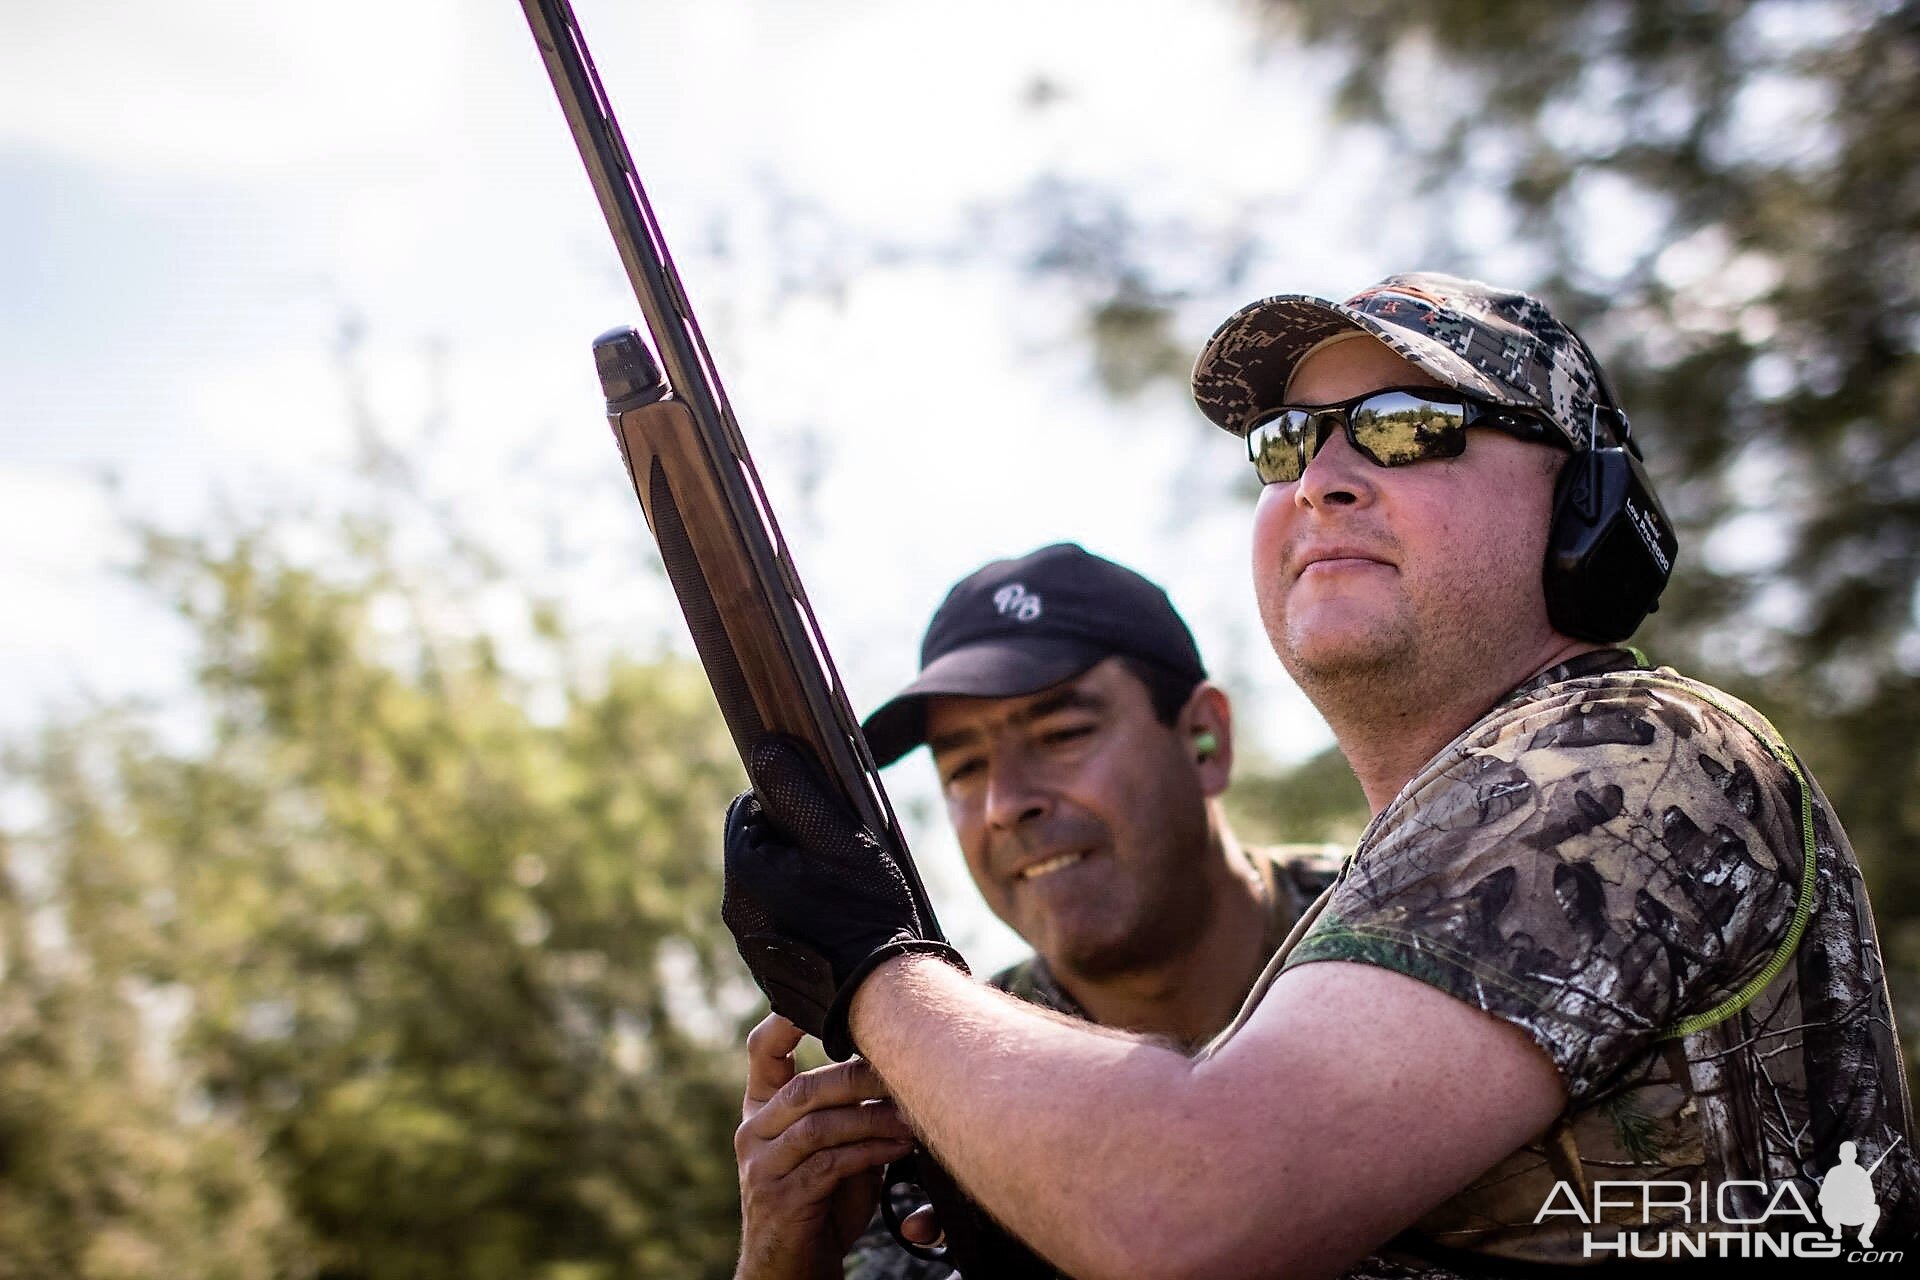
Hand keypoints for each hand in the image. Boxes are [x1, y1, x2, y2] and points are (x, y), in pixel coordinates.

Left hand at [722, 735, 965, 1058]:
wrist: (882, 996)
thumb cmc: (866, 911)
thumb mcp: (839, 839)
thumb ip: (798, 790)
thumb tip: (765, 749)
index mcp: (745, 871)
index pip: (747, 810)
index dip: (785, 805)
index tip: (821, 818)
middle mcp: (736, 911)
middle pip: (758, 850)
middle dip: (791, 844)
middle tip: (837, 856)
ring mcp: (751, 946)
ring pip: (767, 889)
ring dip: (796, 880)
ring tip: (841, 893)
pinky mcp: (769, 972)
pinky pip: (777, 927)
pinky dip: (800, 918)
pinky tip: (836, 926)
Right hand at [734, 1013, 915, 1279]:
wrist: (793, 1267)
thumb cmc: (821, 1200)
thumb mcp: (833, 1147)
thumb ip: (850, 1110)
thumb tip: (900, 1064)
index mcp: (761, 1109)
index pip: (762, 1052)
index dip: (785, 1020)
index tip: (821, 995)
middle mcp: (752, 1131)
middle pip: (804, 1087)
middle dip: (859, 1077)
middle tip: (905, 1073)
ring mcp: (762, 1166)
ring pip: (818, 1124)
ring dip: (871, 1118)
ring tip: (911, 1117)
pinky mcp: (781, 1197)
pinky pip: (829, 1163)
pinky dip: (870, 1151)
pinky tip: (900, 1147)